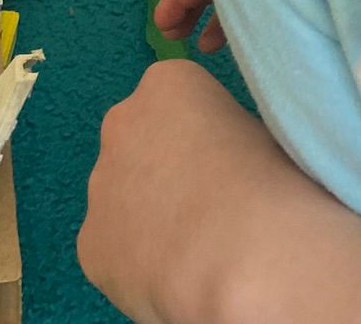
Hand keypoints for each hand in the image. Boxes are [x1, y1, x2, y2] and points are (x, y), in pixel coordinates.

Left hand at [80, 60, 276, 323]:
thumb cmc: (271, 182)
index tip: (225, 167)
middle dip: (164, 172)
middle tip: (204, 207)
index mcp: (167, 84)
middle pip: (140, 146)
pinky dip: (135, 264)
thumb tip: (221, 158)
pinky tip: (170, 276)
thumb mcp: (261, 129)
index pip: (175, 104)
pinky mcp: (89, 242)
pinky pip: (112, 250)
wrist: (246, 254)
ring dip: (148, 217)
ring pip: (122, 200)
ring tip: (192, 249)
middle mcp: (121, 122)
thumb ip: (225, 133)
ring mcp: (100, 183)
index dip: (202, 139)